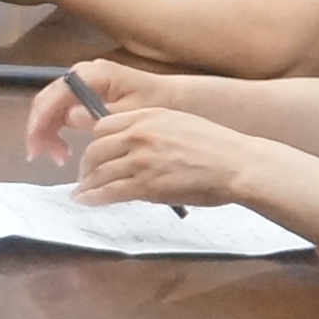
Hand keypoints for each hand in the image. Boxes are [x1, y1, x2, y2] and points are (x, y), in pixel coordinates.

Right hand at [23, 57, 183, 165]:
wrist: (176, 99)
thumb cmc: (157, 102)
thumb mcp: (132, 111)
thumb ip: (99, 114)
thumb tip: (70, 117)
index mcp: (91, 73)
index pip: (53, 96)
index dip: (39, 122)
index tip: (36, 146)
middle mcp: (81, 74)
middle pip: (46, 102)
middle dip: (40, 131)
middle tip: (42, 156)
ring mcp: (80, 84)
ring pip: (50, 110)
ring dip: (49, 134)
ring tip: (60, 158)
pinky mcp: (83, 96)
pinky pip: (61, 113)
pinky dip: (58, 132)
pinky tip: (65, 150)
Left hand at [69, 103, 257, 211]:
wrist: (237, 165)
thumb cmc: (216, 147)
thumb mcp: (179, 123)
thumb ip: (152, 130)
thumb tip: (132, 147)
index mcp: (147, 117)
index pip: (103, 126)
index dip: (94, 142)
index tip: (93, 152)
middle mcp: (140, 135)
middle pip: (95, 149)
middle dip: (85, 166)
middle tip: (84, 175)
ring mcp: (142, 160)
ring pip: (99, 172)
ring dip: (87, 185)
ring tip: (82, 192)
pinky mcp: (147, 185)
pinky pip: (110, 192)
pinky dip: (94, 198)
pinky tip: (87, 201)